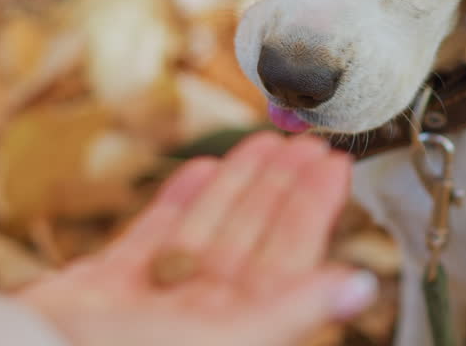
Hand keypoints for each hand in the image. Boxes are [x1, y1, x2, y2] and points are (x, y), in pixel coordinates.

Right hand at [17, 132, 376, 345]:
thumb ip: (290, 309)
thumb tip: (360, 286)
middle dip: (278, 189)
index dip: (312, 210)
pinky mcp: (105, 290)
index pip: (288, 260)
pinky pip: (150, 239)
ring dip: (235, 186)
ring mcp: (150, 303)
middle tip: (304, 140)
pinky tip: (200, 170)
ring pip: (205, 232)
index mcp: (235, 330)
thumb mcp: (222, 339)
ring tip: (261, 142)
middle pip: (250, 240)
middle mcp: (198, 317)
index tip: (333, 164)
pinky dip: (177, 204)